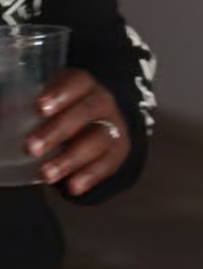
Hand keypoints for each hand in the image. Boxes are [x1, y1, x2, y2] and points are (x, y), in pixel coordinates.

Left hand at [24, 69, 130, 195]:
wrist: (95, 127)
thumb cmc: (59, 113)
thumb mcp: (42, 105)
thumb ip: (19, 110)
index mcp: (81, 86)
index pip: (78, 82)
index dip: (61, 93)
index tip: (39, 108)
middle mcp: (102, 103)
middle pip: (87, 111)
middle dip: (58, 130)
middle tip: (31, 148)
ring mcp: (113, 127)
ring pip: (99, 138)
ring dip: (71, 158)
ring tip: (46, 175)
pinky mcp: (117, 152)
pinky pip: (107, 164)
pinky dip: (90, 175)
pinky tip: (73, 187)